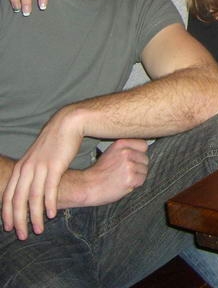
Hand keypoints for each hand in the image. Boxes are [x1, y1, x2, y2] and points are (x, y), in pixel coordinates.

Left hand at [2, 107, 82, 239]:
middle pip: (18, 200)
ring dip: (35, 217)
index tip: (9, 228)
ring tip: (39, 230)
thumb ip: (31, 172)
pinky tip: (52, 214)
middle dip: (18, 220)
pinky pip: (50, 189)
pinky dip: (49, 204)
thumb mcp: (37, 157)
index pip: (8, 196)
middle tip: (22, 235)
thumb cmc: (54, 142)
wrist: (67, 124)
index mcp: (20, 168)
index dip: (7, 214)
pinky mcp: (55, 166)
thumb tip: (29, 187)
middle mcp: (26, 169)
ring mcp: (40, 168)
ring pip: (33, 198)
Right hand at [70, 140, 148, 207]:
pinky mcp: (131, 177)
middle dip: (138, 166)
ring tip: (123, 178)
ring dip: (137, 176)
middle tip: (125, 172)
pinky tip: (124, 184)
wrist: (86, 186)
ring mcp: (129, 165)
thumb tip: (141, 151)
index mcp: (121, 144)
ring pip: (144, 170)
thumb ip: (126, 149)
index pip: (143, 145)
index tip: (133, 159)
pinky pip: (142, 180)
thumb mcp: (111, 153)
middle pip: (145, 159)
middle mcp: (126, 152)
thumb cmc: (98, 172)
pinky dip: (135, 184)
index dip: (139, 154)